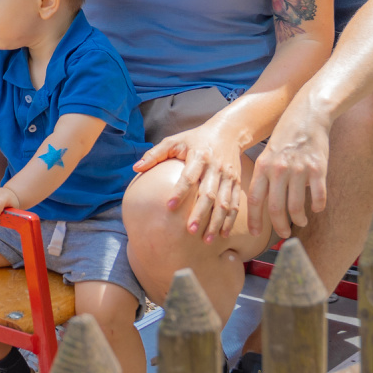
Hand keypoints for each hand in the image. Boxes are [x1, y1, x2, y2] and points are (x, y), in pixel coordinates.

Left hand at [134, 120, 247, 242]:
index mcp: (199, 156)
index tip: (169, 207)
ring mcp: (228, 176)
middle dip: (200, 213)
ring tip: (206, 240)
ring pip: (224, 202)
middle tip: (189, 230)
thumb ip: (155, 153)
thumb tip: (136, 168)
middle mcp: (215, 168)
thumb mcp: (175, 140)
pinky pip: (235, 204)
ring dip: (216, 222)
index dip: (179, 191)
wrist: (228, 132)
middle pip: (208, 193)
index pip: (189, 176)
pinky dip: (230, 220)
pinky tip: (223, 234)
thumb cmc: (195, 138)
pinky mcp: (236, 182)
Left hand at [247, 107, 330, 238]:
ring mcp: (299, 170)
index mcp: (263, 167)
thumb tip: (262, 202)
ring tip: (300, 222)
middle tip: (283, 233)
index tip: (254, 234)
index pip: (255, 200)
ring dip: (298, 220)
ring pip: (296, 207)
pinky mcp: (318, 169)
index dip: (254, 220)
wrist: (308, 115)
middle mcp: (279, 170)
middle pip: (276, 209)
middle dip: (279, 226)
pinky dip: (317, 207)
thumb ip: (265, 176)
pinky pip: (318, 197)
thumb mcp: (268, 153)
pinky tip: (316, 208)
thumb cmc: (286, 136)